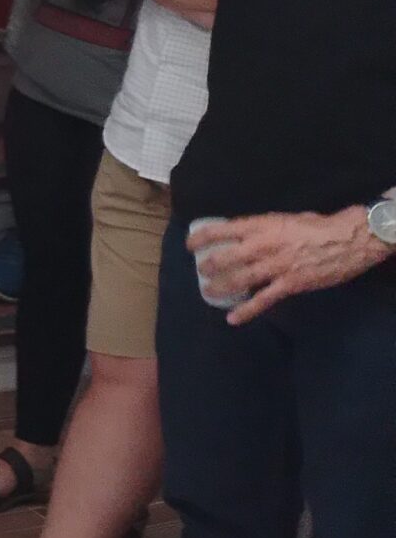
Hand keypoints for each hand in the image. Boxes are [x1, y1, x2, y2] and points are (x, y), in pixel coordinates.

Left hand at [191, 209, 395, 323]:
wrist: (346, 240)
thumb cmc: (316, 225)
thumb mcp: (282, 218)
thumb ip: (261, 227)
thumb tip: (244, 233)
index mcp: (259, 226)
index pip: (220, 230)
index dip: (200, 238)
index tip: (190, 245)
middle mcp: (261, 246)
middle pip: (223, 258)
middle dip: (208, 266)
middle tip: (201, 271)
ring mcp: (274, 267)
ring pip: (238, 280)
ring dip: (219, 287)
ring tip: (208, 291)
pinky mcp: (289, 285)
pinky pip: (262, 300)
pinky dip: (245, 311)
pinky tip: (232, 318)